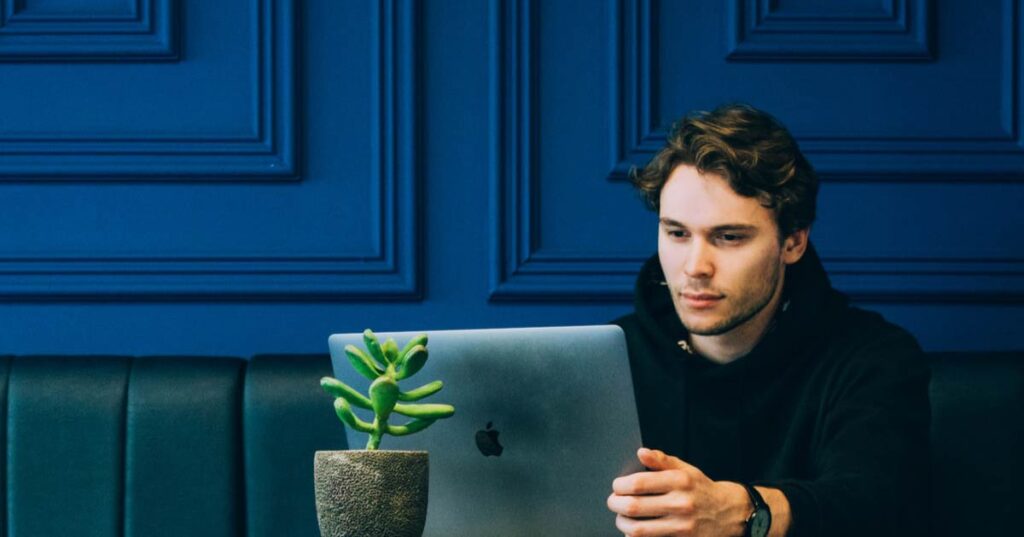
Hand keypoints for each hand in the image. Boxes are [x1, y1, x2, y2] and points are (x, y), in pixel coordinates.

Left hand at [606, 447, 749, 536]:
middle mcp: (680, 504)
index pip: (638, 483)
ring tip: (621, 517)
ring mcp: (681, 527)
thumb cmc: (701, 489)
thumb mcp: (685, 469)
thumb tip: (641, 452)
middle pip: (634, 507)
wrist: (728, 513)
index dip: (620, 486)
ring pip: (638, 529)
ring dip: (622, 523)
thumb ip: (661, 460)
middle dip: (615, 504)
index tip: (617, 486)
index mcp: (679, 481)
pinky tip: (633, 531)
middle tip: (613, 502)